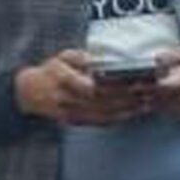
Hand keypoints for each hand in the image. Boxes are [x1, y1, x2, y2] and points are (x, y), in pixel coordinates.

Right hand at [16, 50, 151, 125]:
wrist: (30, 93)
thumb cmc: (52, 71)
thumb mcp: (64, 58)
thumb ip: (83, 58)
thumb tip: (105, 60)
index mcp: (64, 79)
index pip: (94, 86)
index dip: (116, 87)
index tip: (135, 82)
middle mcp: (67, 98)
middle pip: (103, 101)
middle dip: (128, 99)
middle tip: (148, 93)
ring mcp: (71, 113)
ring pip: (104, 114)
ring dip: (128, 110)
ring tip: (147, 103)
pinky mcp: (76, 121)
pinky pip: (101, 122)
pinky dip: (119, 118)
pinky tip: (134, 112)